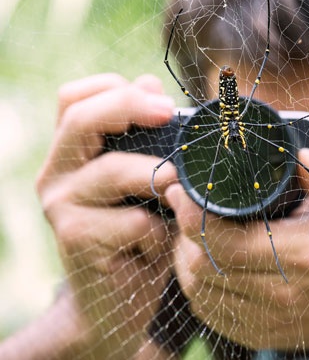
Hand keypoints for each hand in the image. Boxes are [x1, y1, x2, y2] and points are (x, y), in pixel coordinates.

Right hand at [36, 73, 178, 357]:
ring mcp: (61, 207)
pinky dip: (159, 231)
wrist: (118, 301)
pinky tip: (156, 247)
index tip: (163, 103)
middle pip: (82, 118)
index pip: (75, 98)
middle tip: (172, 115)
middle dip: (132, 108)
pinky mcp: (76, 240)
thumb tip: (150, 84)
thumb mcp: (147, 180)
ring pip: (115, 170)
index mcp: (72, 152)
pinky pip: (135, 220)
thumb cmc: (140, 233)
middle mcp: (56, 174)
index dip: (117, 89)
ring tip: (176, 196)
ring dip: (159, 179)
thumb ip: (147, 134)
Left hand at [168, 148, 308, 350]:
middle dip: (184, 232)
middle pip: (202, 265)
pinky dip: (198, 283)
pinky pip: (207, 309)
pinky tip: (207, 261)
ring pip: (198, 288)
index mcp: (299, 256)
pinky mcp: (256, 335)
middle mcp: (279, 294)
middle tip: (185, 204)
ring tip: (194, 230)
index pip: (223, 241)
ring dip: (187, 256)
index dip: (191, 215)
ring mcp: (266, 320)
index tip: (180, 190)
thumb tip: (298, 155)